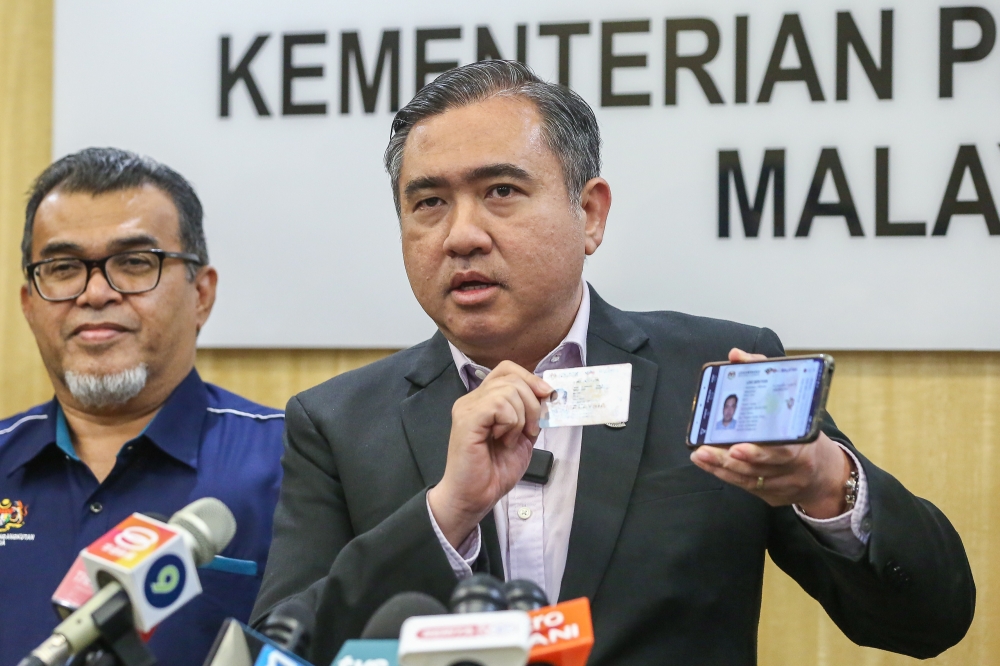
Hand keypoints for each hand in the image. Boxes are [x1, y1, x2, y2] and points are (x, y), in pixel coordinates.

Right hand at [428, 361, 552, 546]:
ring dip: (521, 417)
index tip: (547, 397)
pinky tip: (502, 440)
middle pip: (512, 377)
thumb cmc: (494, 471)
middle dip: (533, 403)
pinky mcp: (467, 419)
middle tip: (530, 431)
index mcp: (484, 399)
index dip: (531, 378)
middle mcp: (473, 399)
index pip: (507, 369)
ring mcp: (467, 407)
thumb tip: (548, 394)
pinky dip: (510, 423)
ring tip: (510, 439)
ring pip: (508, 390)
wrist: (475, 497)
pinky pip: (499, 405)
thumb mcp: (522, 436)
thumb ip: (531, 414)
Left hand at [689, 348, 853, 517]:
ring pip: (750, 479)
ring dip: (721, 467)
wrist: (824, 472)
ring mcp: (784, 485)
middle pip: (760, 468)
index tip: (736, 446)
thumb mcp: (792, 400)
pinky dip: (726, 475)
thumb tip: (735, 356)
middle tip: (705, 450)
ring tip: (699, 454)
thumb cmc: (801, 428)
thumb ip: (765, 373)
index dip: (759, 452)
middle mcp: (796, 468)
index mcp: (805, 443)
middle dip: (730, 461)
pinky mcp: (772, 496)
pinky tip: (707, 463)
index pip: (784, 451)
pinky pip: (747, 486)